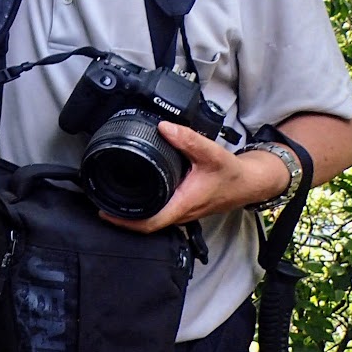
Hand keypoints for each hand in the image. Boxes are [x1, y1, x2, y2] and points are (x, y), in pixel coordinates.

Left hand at [100, 121, 286, 232]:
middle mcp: (181, 213)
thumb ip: (188, 139)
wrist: (251, 182)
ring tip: (110, 198)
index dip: (125, 222)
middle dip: (122, 218)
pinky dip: (145, 207)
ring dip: (132, 213)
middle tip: (99, 202)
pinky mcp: (184, 206)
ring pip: (153, 219)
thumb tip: (164, 127)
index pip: (149, 223)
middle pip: (146, 224)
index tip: (104, 213)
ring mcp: (182, 212)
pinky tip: (134, 195)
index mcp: (183, 204)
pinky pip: (160, 212)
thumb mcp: (211, 153)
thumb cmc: (233, 173)